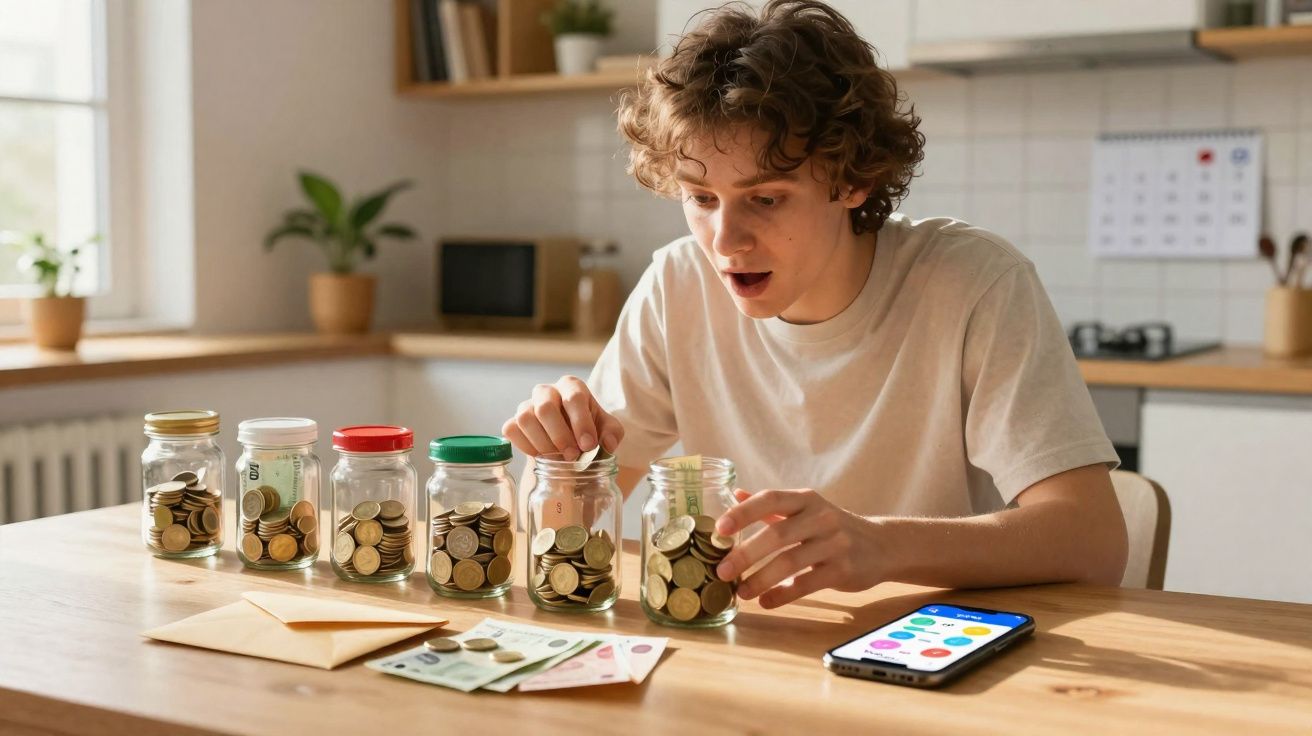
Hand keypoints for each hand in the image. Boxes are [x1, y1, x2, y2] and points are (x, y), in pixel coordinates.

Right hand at [501, 376, 623, 460]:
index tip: (588, 446)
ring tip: (558, 458)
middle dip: (559, 436)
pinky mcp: (513, 421)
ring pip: (525, 419)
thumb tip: (608, 444)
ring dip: (543, 443)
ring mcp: (527, 405)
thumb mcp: (608, 430)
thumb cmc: (590, 430)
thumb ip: (612, 433)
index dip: (581, 423)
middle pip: (545, 408)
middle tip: (572, 456)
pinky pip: (512, 430)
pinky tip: (542, 457)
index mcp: (572, 386)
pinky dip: (526, 446)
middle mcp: (547, 391)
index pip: (574, 398)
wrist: (570, 443)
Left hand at [714, 488, 882, 608]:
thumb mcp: (807, 509)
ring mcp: (835, 544)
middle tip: (722, 570)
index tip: (719, 528)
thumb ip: (772, 506)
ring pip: (790, 562)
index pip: (771, 498)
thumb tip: (736, 493)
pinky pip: (807, 584)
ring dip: (761, 579)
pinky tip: (766, 601)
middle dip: (746, 553)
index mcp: (806, 500)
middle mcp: (821, 517)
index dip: (744, 512)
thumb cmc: (834, 527)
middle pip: (778, 534)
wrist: (882, 545)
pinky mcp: (844, 570)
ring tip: (741, 592)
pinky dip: (783, 594)